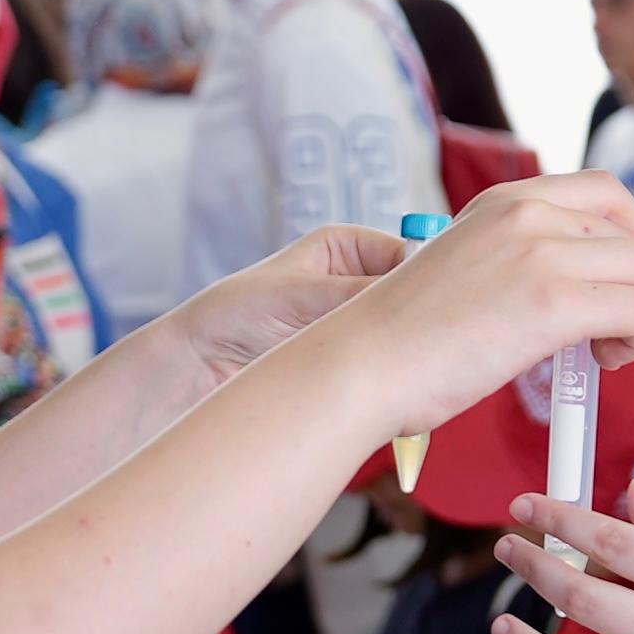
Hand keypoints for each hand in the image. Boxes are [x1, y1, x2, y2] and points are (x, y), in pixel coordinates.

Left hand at [164, 226, 406, 385]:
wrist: (200, 365)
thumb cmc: (238, 312)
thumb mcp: (303, 295)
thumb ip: (360, 293)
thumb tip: (413, 294)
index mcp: (351, 248)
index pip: (411, 258)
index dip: (425, 282)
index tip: (433, 306)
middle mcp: (360, 283)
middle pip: (412, 299)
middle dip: (418, 321)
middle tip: (420, 343)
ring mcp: (360, 324)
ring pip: (403, 336)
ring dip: (403, 352)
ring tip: (396, 366)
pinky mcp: (356, 362)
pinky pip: (389, 367)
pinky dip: (392, 376)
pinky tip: (389, 385)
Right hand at [311, 174, 633, 442]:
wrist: (363, 364)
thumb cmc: (405, 337)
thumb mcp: (466, 265)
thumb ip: (519, 259)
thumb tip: (580, 288)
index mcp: (506, 199)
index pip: (608, 193)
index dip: (630, 239)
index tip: (612, 284)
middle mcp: (528, 211)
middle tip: (610, 329)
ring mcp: (541, 252)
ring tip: (604, 352)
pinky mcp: (552, 302)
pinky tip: (601, 363)